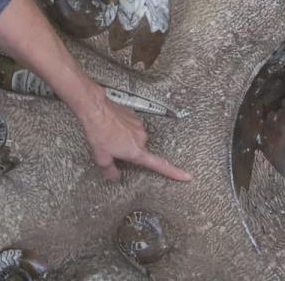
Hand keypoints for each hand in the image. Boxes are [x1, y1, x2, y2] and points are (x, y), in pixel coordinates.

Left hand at [76, 86, 191, 181]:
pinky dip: (124, 129)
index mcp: (136, 151)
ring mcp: (139, 126)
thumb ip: (110, 170)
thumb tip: (114, 177)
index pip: (160, 165)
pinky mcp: (135, 116)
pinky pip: (131, 127)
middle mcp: (141, 139)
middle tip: (113, 148)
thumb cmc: (99, 132)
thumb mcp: (101, 157)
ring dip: (126, 139)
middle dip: (129, 151)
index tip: (187, 176)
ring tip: (109, 135)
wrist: (97, 108)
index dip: (174, 172)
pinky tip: (112, 126)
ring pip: (135, 138)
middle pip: (140, 150)